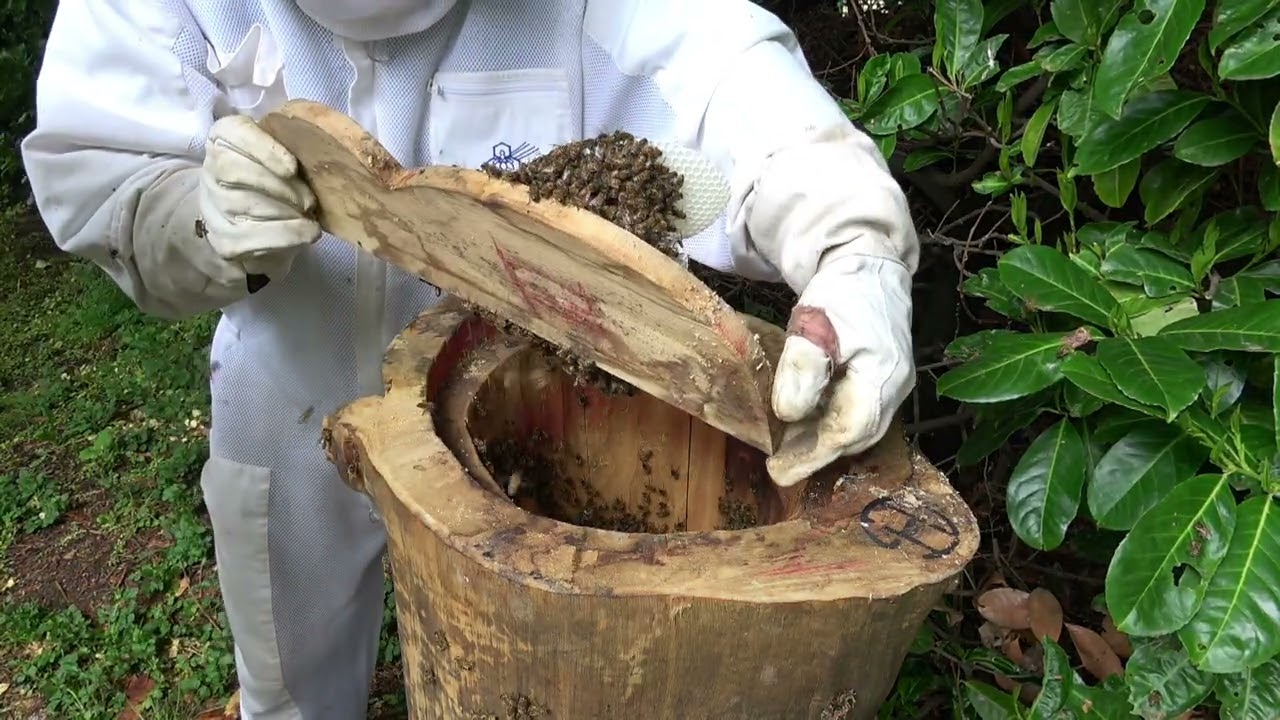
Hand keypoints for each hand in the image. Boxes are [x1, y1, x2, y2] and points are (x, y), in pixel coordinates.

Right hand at [199, 115, 320, 283]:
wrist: (254, 227)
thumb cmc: (278, 182)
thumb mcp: (282, 157)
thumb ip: (292, 145)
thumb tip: (322, 148)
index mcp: (224, 139)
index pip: (231, 132)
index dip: (262, 148)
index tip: (292, 167)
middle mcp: (211, 171)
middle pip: (234, 170)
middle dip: (280, 187)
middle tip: (310, 201)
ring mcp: (213, 208)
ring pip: (244, 204)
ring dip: (286, 213)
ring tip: (309, 216)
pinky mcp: (224, 240)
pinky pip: (251, 238)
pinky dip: (286, 236)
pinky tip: (307, 233)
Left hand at [766, 246, 914, 486]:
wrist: (868, 262)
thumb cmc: (841, 290)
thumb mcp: (813, 324)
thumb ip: (802, 368)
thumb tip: (789, 414)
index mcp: (882, 373)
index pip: (848, 429)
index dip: (812, 454)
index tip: (779, 471)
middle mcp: (897, 385)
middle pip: (857, 435)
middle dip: (817, 454)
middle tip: (779, 467)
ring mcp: (895, 383)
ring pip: (859, 427)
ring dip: (823, 441)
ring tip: (786, 451)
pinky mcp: (886, 378)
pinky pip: (860, 413)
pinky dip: (832, 424)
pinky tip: (805, 425)